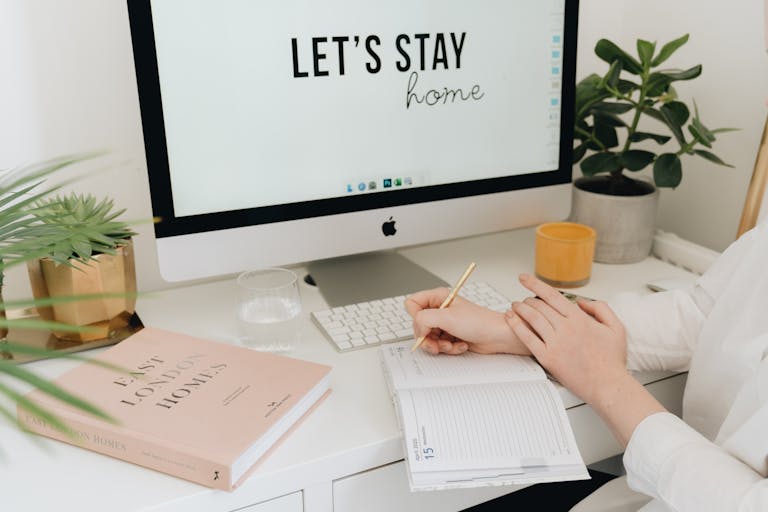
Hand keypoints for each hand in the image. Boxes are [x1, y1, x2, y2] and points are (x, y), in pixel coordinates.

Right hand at [405, 287, 529, 355]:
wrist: (497, 336)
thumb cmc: (479, 322)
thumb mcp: (447, 317)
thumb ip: (424, 319)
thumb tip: (417, 327)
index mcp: (438, 297)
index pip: (412, 304)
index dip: (415, 317)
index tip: (425, 325)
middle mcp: (439, 310)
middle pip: (418, 325)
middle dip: (428, 337)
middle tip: (438, 341)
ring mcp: (444, 323)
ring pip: (427, 338)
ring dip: (439, 345)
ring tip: (451, 344)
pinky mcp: (449, 336)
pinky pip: (438, 345)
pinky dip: (448, 348)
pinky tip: (460, 345)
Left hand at [504, 274, 628, 403]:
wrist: (607, 385)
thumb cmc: (611, 361)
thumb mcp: (616, 327)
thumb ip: (600, 309)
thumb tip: (582, 302)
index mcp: (579, 319)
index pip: (552, 295)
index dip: (535, 284)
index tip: (525, 278)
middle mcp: (566, 328)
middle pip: (539, 306)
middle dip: (528, 299)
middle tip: (523, 299)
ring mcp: (555, 343)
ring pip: (532, 318)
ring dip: (520, 309)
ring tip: (514, 306)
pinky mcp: (548, 358)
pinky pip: (527, 338)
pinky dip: (516, 326)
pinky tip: (510, 319)